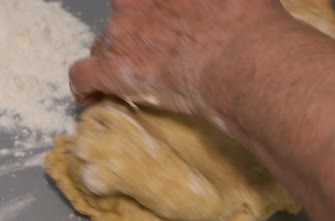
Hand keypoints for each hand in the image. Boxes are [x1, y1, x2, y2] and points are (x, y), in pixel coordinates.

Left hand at [69, 0, 286, 115]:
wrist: (243, 60)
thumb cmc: (250, 24)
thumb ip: (217, 1)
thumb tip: (219, 5)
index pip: (139, 0)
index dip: (151, 12)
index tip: (164, 24)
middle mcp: (134, 0)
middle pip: (124, 16)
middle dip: (137, 32)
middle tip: (164, 52)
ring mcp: (120, 33)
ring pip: (106, 46)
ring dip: (120, 59)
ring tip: (140, 80)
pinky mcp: (114, 69)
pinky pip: (84, 77)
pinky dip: (88, 88)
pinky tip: (94, 98)